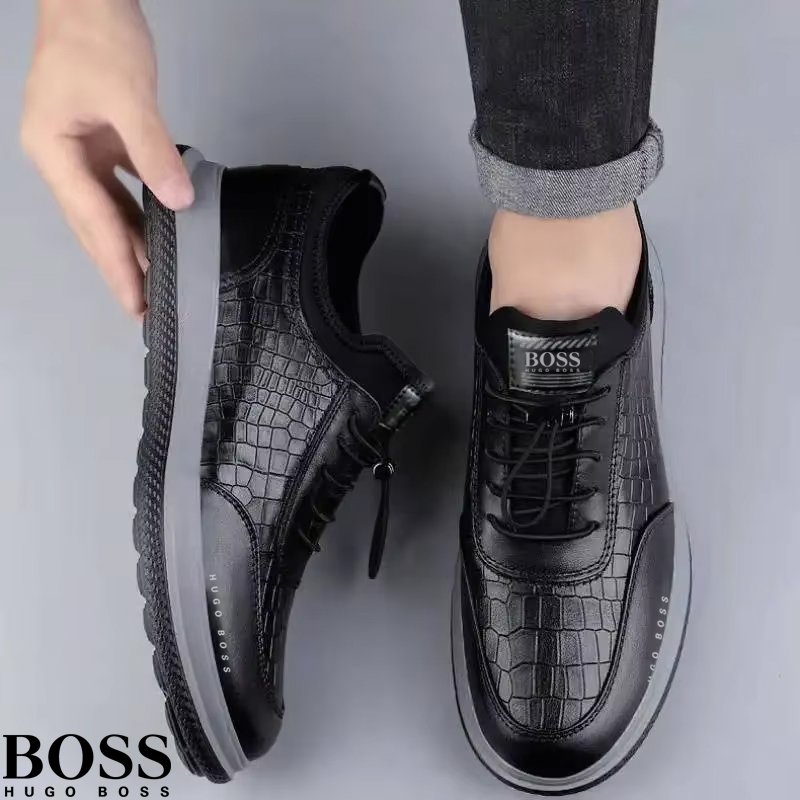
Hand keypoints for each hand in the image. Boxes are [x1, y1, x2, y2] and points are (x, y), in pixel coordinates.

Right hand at [20, 0, 193, 316]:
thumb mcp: (129, 96)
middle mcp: (60, 158)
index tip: (136, 303)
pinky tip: (157, 229)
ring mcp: (77, 149)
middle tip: (144, 310)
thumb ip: (154, 152)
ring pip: (106, 210)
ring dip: (130, 244)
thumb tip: (180, 202)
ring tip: (151, 280)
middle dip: (119, 268)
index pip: (93, 222)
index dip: (117, 265)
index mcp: (54, 152)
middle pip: (94, 225)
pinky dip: (138, 210)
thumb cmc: (98, 36)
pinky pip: (118, 187)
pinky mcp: (97, 139)